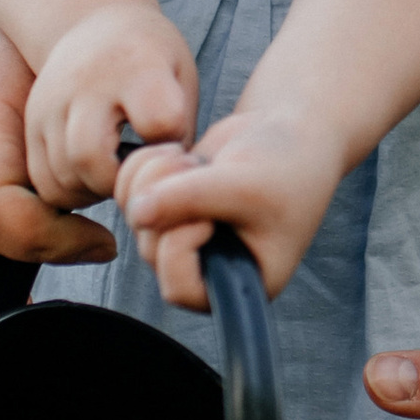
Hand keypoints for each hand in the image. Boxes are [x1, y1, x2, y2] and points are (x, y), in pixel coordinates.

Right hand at [25, 4, 198, 209]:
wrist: (93, 21)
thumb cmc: (151, 59)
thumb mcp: (182, 77)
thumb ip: (181, 130)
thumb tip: (167, 186)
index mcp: (138, 67)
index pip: (159, 122)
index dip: (172, 145)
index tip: (174, 142)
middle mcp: (86, 84)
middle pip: (90, 157)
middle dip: (120, 182)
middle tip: (137, 175)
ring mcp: (51, 104)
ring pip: (63, 177)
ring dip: (95, 192)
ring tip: (116, 176)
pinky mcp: (32, 123)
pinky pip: (43, 181)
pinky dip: (71, 193)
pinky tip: (92, 178)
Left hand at [114, 102, 348, 309]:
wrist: (290, 130)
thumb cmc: (286, 165)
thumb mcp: (245, 184)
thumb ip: (191, 199)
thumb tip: (137, 212)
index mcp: (238, 281)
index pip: (180, 288)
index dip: (179, 248)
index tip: (204, 215)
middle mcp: (206, 265)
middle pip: (152, 251)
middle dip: (166, 203)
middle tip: (197, 170)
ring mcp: (183, 236)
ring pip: (136, 219)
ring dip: (153, 179)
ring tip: (192, 160)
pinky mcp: (168, 206)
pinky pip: (129, 193)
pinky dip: (144, 167)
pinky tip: (179, 152)